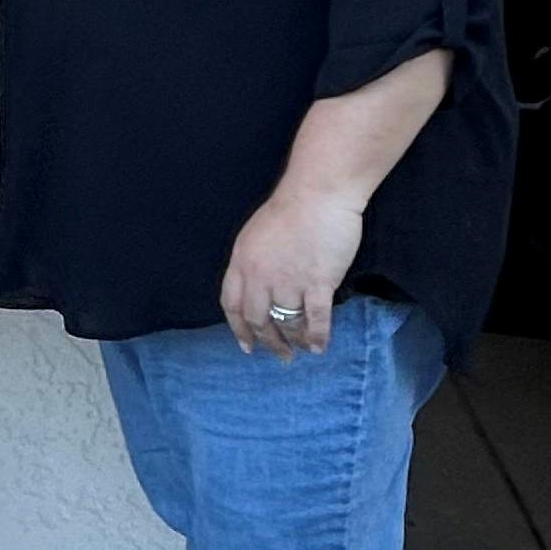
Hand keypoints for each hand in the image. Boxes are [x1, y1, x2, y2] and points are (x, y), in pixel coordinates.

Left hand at [220, 184, 362, 359]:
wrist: (318, 194)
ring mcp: (288, 281)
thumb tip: (257, 288)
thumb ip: (252, 262)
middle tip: (279, 355)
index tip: (246, 346)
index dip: (238, 328)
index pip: (231, 304)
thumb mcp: (255, 236)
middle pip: (257, 319)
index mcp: (241, 262)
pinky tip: (319, 347)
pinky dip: (317, 337)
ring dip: (293, 341)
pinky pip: (315, 319)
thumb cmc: (289, 210)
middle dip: (268, 341)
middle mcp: (259, 276)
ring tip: (300, 350)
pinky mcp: (317, 283)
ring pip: (286, 322)